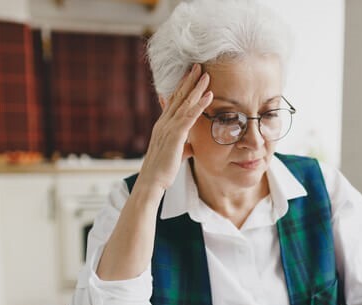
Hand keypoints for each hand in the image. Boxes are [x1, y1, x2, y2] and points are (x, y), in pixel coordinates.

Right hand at [138, 63, 212, 190]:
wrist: (152, 181)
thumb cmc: (163, 170)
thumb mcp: (175, 154)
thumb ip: (183, 146)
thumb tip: (191, 146)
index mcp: (163, 125)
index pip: (174, 102)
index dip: (183, 88)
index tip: (191, 76)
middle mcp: (164, 123)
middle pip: (178, 97)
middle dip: (189, 81)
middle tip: (198, 66)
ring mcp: (168, 128)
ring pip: (184, 103)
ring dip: (196, 88)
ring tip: (206, 75)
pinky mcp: (175, 136)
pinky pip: (189, 117)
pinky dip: (199, 105)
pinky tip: (209, 95)